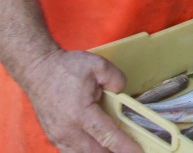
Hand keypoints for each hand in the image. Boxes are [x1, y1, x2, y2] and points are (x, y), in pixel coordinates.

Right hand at [21, 49, 140, 152]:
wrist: (37, 70)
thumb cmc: (65, 68)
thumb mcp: (98, 66)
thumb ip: (116, 79)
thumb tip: (122, 93)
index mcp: (80, 114)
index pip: (107, 136)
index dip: (124, 147)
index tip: (138, 152)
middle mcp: (67, 130)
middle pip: (95, 152)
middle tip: (130, 150)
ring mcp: (58, 136)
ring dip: (100, 152)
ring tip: (115, 148)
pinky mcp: (54, 136)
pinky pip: (71, 152)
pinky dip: (86, 152)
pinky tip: (98, 147)